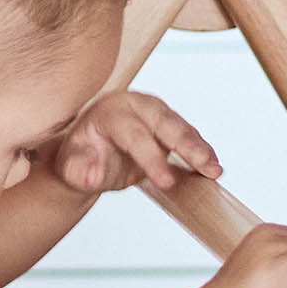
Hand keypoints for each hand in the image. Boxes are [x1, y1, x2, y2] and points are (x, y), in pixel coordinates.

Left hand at [48, 90, 221, 195]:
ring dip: (201, 149)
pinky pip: (189, 136)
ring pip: (182, 128)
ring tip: (215, 171)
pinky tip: (213, 168)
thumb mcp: (71, 167)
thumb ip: (79, 171)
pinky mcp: (169, 123)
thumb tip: (93, 176)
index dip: (152, 159)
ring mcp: (156, 112)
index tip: (166, 182)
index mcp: (110, 111)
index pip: (134, 135)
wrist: (87, 148)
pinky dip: (202, 151)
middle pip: (166, 124)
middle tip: (207, 169)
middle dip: (188, 147)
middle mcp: (137, 105)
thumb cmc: (79, 155)